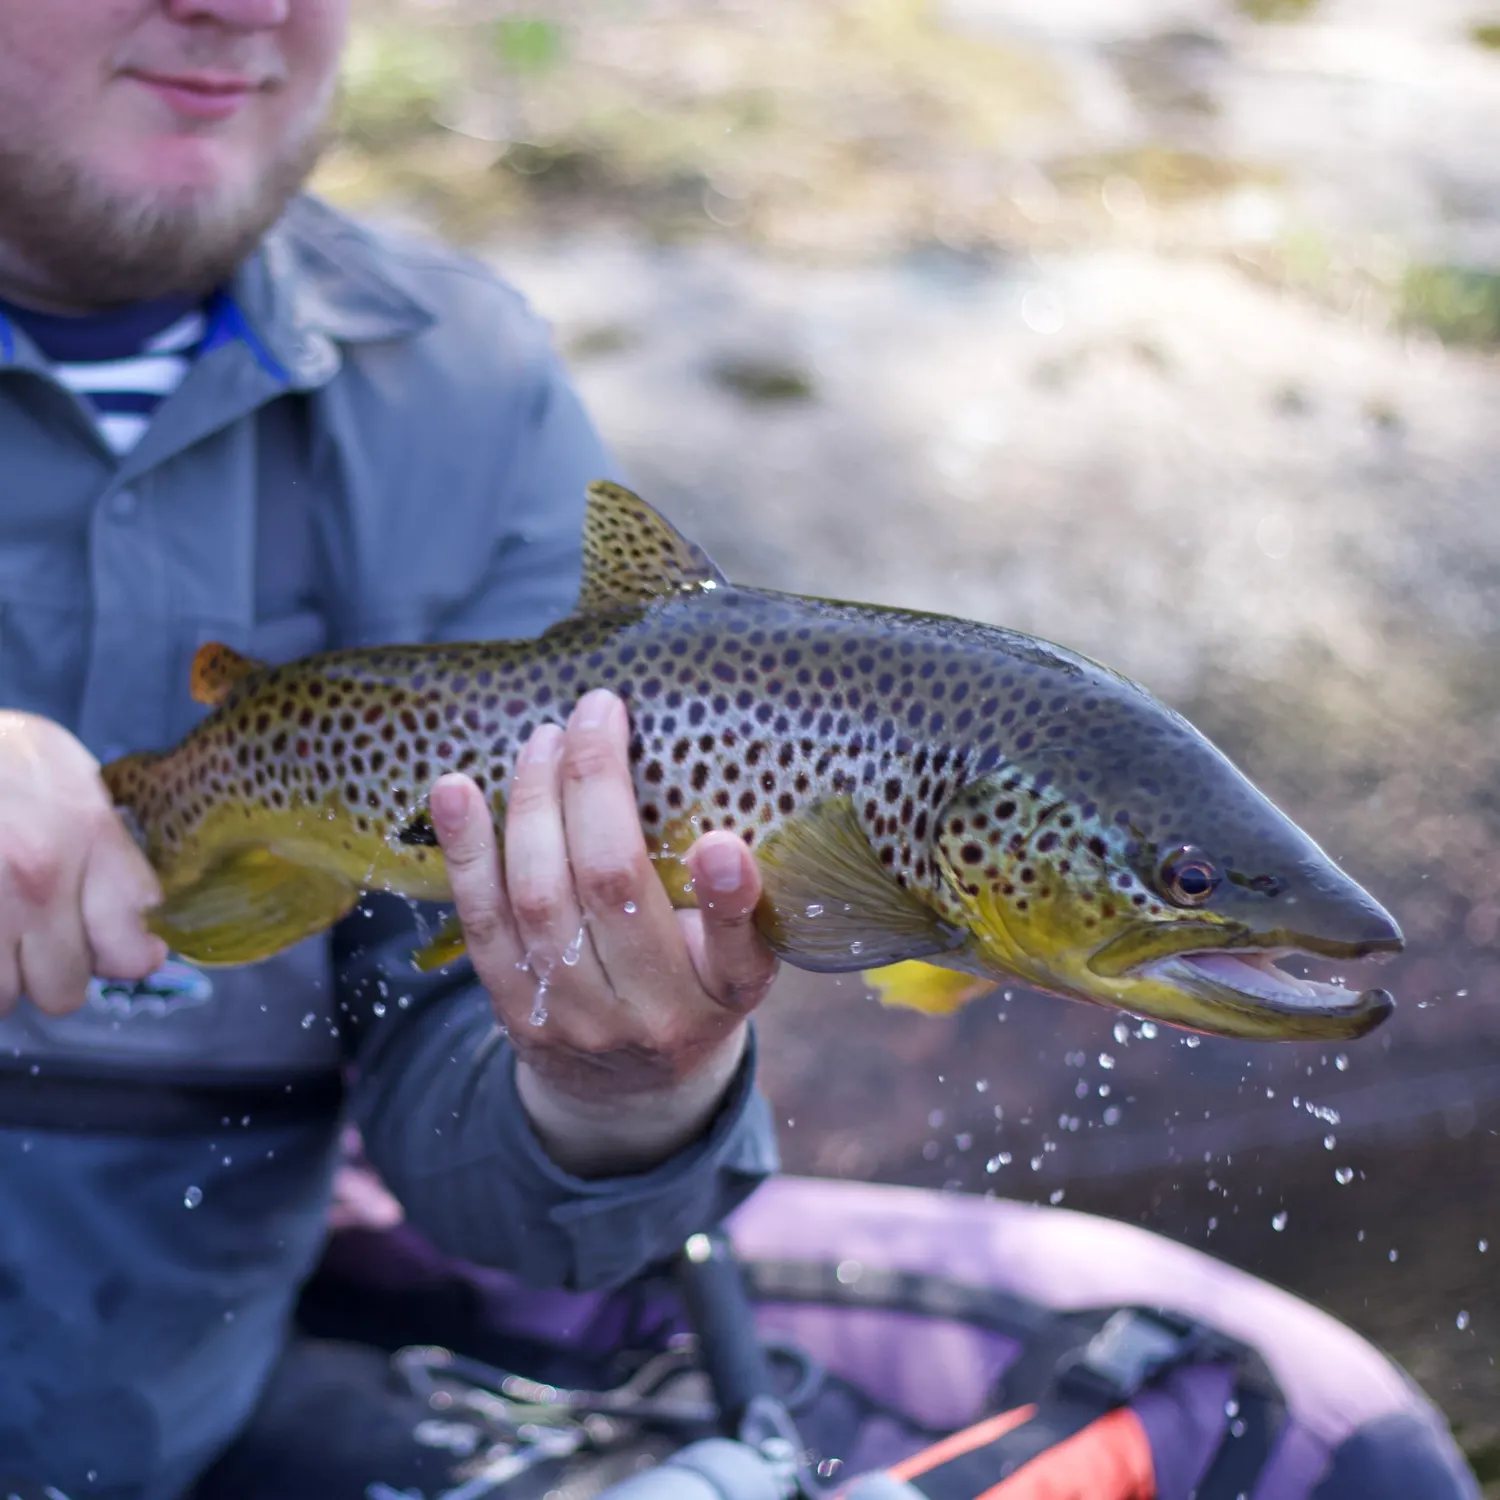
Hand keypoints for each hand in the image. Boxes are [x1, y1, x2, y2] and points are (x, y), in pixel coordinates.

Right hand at [0, 712, 167, 1015]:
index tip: (116, 949)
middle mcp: (36, 878)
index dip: (126, 954)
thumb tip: (137, 912)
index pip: (129, 941)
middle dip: (52, 972)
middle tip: (35, 938)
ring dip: (0, 977)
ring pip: (4, 999)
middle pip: (65, 988)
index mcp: (83, 832)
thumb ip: (103, 837)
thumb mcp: (59, 767)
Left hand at [429, 688, 777, 1174]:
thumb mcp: (742, 961)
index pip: (736, 952)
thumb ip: (736, 905)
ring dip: (534, 802)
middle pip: (613, 889)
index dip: (728, 900)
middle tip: (596, 712)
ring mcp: (572, 1015)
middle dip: (596, 786)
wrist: (630, 1090)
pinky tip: (456, 789)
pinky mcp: (512, 1008)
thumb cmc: (695, 992)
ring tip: (542, 739)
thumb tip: (718, 832)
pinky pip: (480, 921)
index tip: (724, 844)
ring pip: (540, 896)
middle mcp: (651, 1013)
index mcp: (725, 995)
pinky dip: (466, 850)